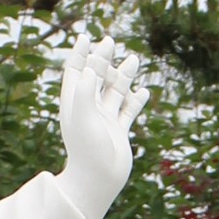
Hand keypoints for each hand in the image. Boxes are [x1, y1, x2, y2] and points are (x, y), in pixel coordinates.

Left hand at [57, 32, 147, 218]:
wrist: (98, 181)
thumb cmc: (87, 152)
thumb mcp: (83, 120)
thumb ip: (85, 93)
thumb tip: (89, 68)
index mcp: (74, 104)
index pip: (75, 73)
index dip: (79, 54)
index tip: (86, 37)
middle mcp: (88, 109)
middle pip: (95, 77)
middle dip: (102, 59)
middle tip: (110, 41)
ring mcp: (104, 120)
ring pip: (115, 92)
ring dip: (123, 75)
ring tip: (134, 59)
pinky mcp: (118, 131)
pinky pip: (128, 111)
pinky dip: (136, 100)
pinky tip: (144, 92)